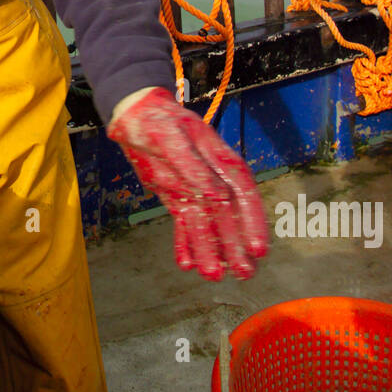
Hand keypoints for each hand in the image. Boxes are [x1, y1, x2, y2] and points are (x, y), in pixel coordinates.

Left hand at [108, 87, 268, 280]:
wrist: (133, 115)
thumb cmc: (156, 120)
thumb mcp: (170, 136)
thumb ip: (192, 165)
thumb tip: (218, 195)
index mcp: (218, 159)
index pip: (242, 194)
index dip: (252, 221)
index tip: (258, 249)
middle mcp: (212, 178)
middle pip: (228, 216)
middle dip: (236, 246)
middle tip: (245, 274)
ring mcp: (194, 190)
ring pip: (206, 225)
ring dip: (211, 250)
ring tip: (214, 276)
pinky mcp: (177, 197)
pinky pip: (184, 224)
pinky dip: (185, 244)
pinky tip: (187, 264)